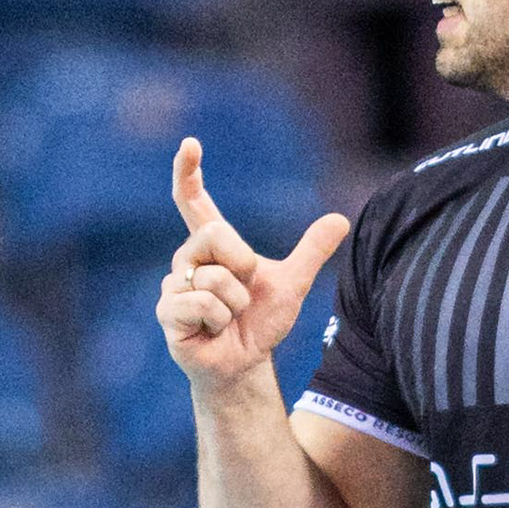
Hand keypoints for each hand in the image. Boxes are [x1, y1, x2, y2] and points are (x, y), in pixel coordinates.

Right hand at [157, 139, 349, 393]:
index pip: (193, 201)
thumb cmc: (260, 323)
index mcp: (211, 245)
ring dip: (235, 304)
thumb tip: (340, 220)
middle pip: (214, 235)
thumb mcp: (291, 285)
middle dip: (242, 265)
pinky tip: (213, 331)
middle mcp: (187, 259)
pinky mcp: (168, 312)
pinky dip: (220, 320)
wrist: (245, 363)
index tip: (190, 144)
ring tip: (228, 318)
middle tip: (244, 292)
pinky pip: (202, 303)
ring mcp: (173, 286)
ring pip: (212, 278)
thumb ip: (312, 252)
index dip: (188, 172)